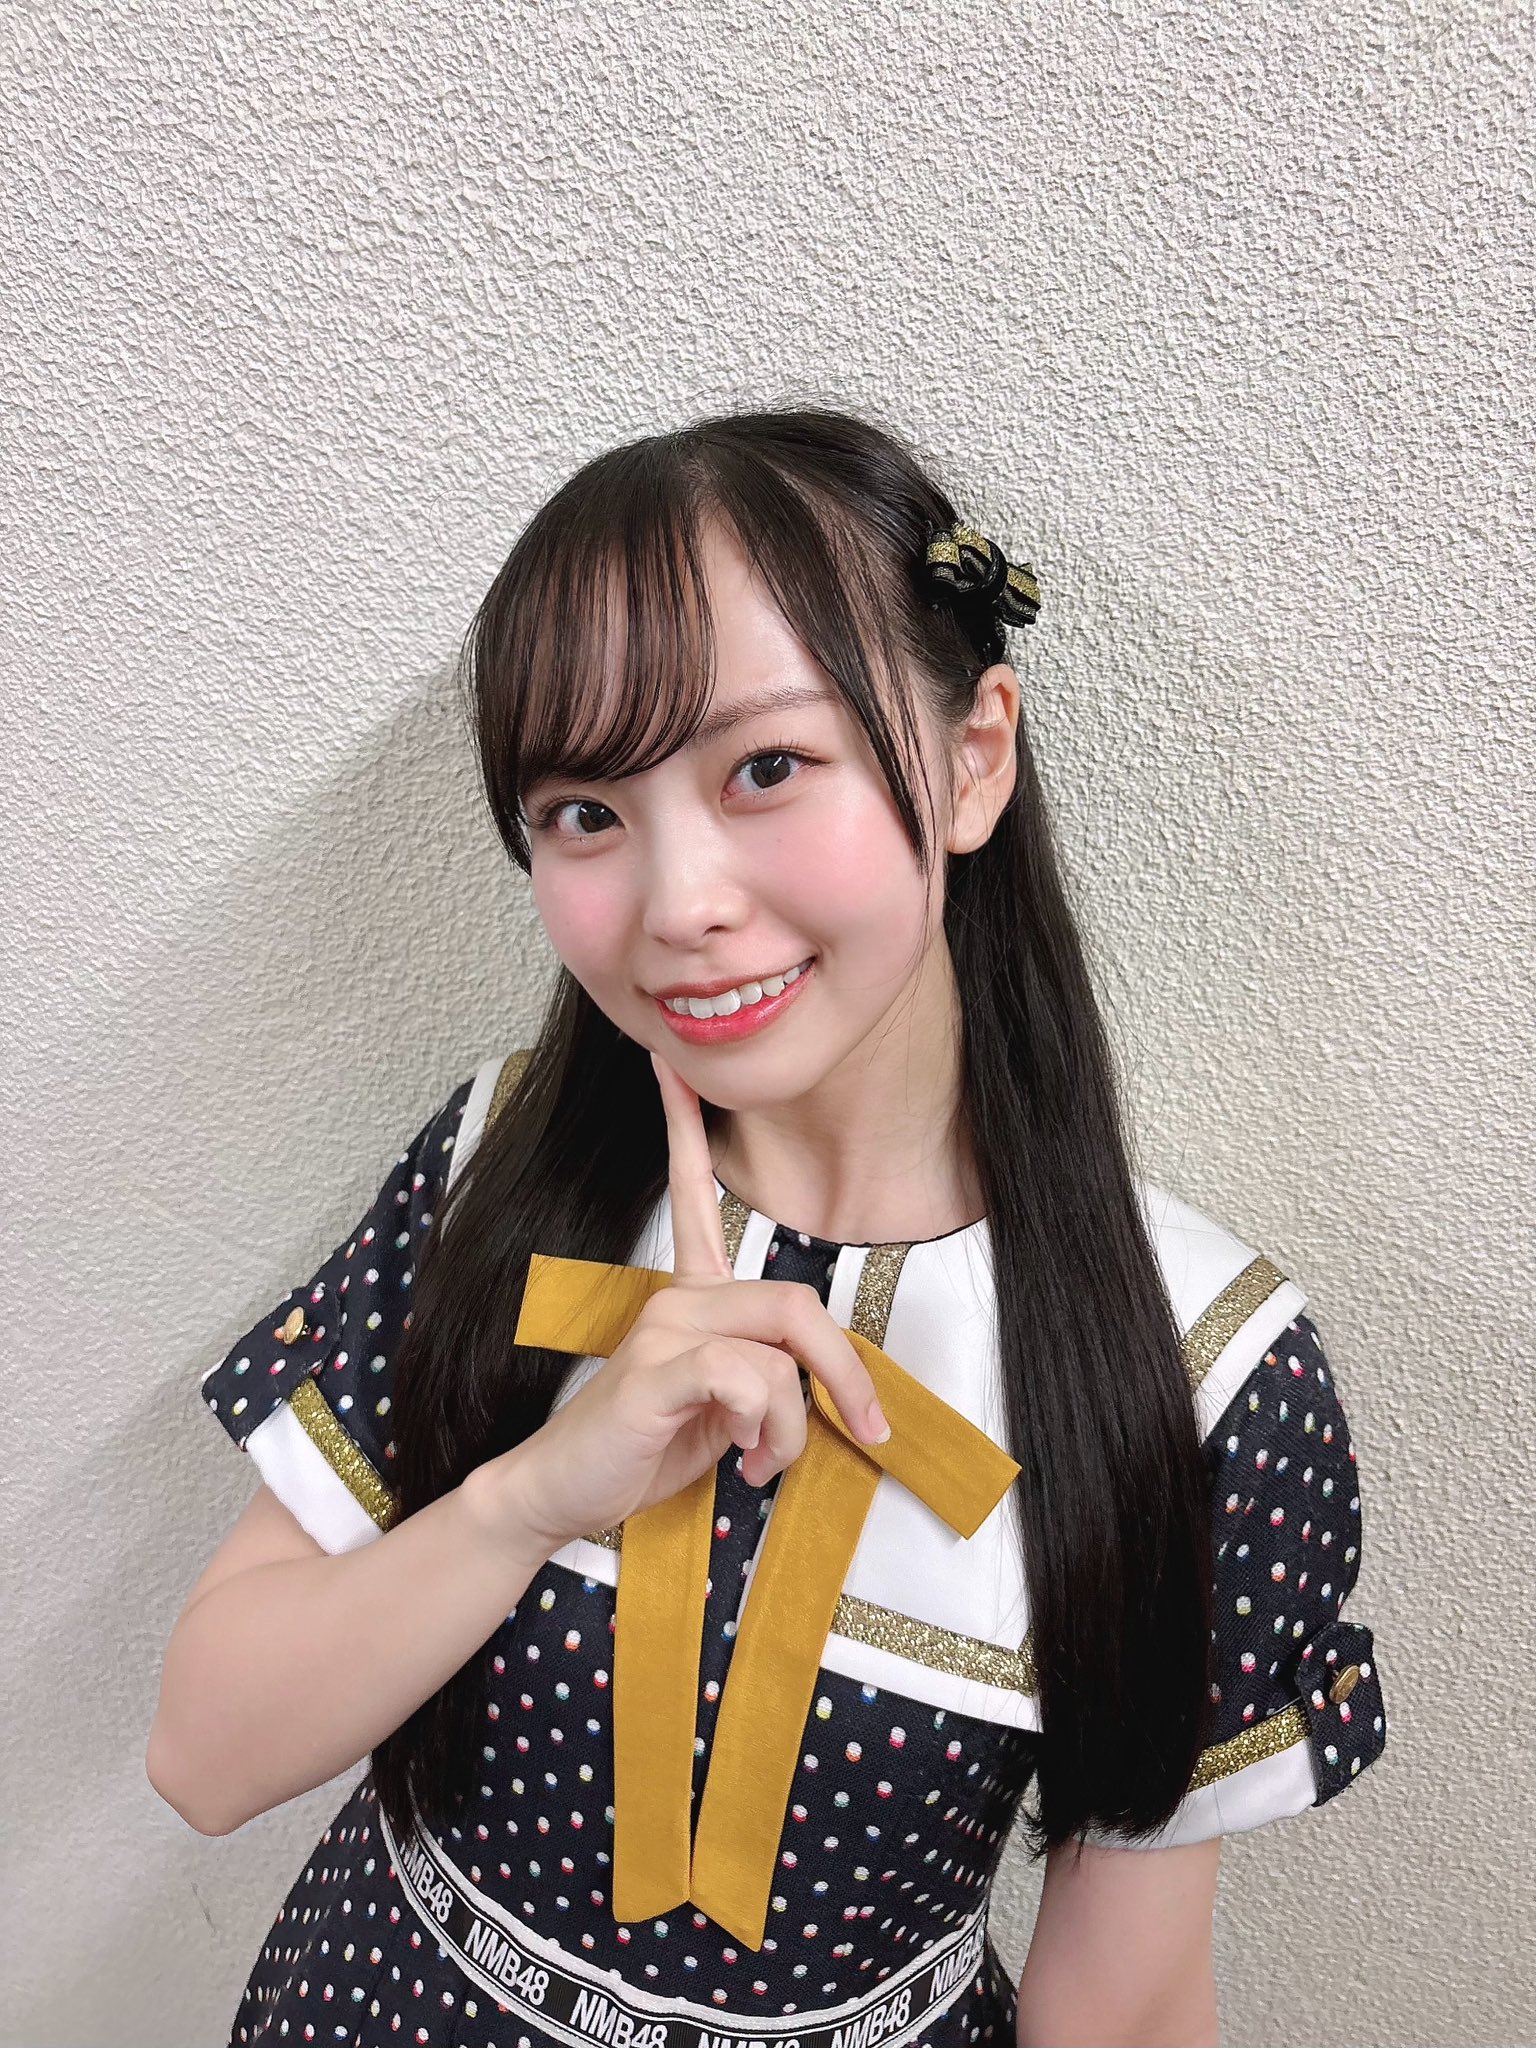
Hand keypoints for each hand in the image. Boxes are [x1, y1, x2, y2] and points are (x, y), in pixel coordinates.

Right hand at [483, 1049, 890, 1555]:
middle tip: (865, 1428)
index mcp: (689, 1296)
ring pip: (781, 1354)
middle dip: (846, 1373)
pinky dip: (763, 1427)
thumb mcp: (724, 1409)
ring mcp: (663, 1329)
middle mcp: (675, 1298)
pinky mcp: (655, 1370)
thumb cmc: (642, 1447)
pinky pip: (748, 1377)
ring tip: (763, 1462)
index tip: (671, 1067)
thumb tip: (826, 1390)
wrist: (561, 1494)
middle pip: (797, 1302)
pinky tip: (739, 1456)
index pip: (692, 1193)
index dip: (684, 1127)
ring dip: (792, 1427)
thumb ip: (767, 1377)